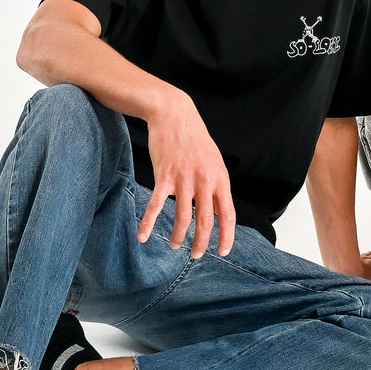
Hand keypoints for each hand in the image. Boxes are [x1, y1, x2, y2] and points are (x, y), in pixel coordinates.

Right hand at [139, 90, 235, 257]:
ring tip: (175, 245)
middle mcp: (204, 180)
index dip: (226, 236)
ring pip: (182, 217)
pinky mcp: (164, 176)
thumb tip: (219, 212)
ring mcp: (184, 178)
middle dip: (201, 243)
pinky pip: (155, 205)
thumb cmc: (194, 139)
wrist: (174, 114)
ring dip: (179, 236)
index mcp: (220, 178)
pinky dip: (148, 223)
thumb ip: (217, 186)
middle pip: (206, 220)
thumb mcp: (214, 161)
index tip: (222, 251)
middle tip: (195, 255)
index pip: (228, 214)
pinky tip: (142, 236)